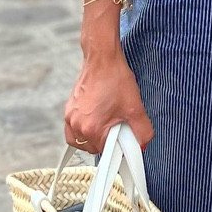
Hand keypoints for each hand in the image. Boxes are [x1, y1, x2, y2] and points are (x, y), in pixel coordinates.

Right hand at [63, 30, 153, 152]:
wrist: (102, 59)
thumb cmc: (116, 80)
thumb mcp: (135, 108)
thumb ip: (142, 131)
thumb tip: (141, 144)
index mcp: (91, 129)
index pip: (105, 152)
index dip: (117, 146)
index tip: (123, 135)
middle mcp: (76, 124)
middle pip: (92, 148)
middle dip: (105, 141)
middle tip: (116, 125)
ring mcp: (70, 116)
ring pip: (80, 140)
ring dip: (92, 136)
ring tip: (106, 122)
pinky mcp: (68, 108)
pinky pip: (73, 128)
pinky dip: (83, 128)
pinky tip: (95, 118)